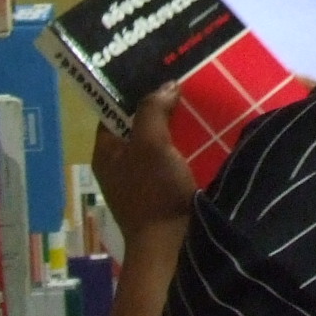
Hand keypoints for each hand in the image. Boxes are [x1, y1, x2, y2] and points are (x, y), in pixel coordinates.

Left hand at [93, 85, 197, 236]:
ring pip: (159, 143)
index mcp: (106, 153)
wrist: (173, 246)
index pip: (112, 110)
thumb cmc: (154, 192)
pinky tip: (208, 134)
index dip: (131, 90)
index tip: (155, 70)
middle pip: (138, 126)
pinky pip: (175, 161)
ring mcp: (143, 181)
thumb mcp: (150, 144)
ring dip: (177, 127)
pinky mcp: (165, 193)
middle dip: (160, 106)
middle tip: (183, 82)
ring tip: (200, 103)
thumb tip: (166, 86)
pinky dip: (188, 148)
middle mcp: (121, 166)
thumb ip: (152, 110)